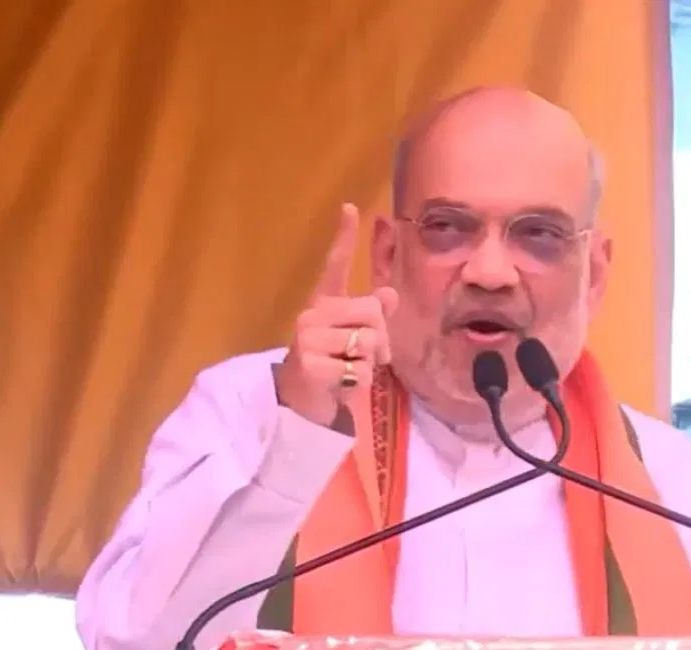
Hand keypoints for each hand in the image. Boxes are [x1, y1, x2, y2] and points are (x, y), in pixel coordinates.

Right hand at [275, 203, 398, 426]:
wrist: (301, 401)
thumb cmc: (332, 365)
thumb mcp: (354, 339)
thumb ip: (373, 318)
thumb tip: (389, 294)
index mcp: (324, 304)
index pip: (335, 266)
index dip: (344, 237)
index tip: (350, 206)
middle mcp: (312, 315)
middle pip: (371, 313)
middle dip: (381, 339)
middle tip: (368, 356)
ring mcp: (308, 339)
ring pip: (368, 343)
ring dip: (371, 364)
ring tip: (351, 370)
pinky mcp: (310, 365)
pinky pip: (360, 370)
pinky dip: (360, 383)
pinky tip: (342, 385)